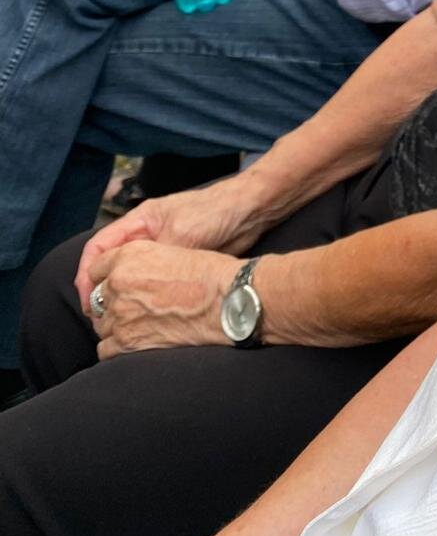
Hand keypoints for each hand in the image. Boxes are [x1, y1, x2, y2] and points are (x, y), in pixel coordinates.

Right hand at [75, 177, 266, 316]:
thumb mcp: (180, 234)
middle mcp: (146, 237)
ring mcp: (161, 253)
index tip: (87, 299)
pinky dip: (144, 301)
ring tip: (118, 323)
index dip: (86, 274)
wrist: (250, 212)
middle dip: (100, 292)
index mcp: (139, 222)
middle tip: (100, 319)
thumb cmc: (215, 213)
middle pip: (110, 267)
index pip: (98, 248)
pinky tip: (144, 317)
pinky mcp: (177, 268)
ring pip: (130, 280)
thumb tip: (132, 286)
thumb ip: (154, 258)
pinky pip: (151, 287)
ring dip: (122, 299)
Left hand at [88, 239, 240, 357]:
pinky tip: (133, 343)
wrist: (226, 300)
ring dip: (114, 326)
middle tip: (131, 309)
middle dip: (110, 304)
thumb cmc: (210, 275)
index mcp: (129, 255)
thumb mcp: (171, 252)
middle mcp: (118, 282)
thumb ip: (143, 264)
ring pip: (100, 324)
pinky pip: (105, 349)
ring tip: (137, 326)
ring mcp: (120, 313)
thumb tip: (134, 280)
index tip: (113, 288)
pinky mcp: (127, 341)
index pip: (96, 269)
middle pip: (96, 298)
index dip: (105, 279)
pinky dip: (115, 348)